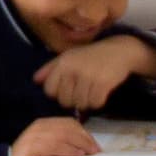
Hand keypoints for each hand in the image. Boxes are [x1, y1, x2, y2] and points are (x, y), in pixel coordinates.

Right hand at [12, 116, 101, 155]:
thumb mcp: (47, 148)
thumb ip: (60, 144)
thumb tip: (84, 147)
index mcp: (44, 124)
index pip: (68, 123)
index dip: (83, 133)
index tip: (94, 145)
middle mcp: (39, 126)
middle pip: (67, 128)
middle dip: (84, 138)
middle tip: (95, 150)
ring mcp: (34, 136)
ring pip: (62, 135)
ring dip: (79, 144)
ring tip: (89, 153)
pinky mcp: (31, 147)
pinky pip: (54, 146)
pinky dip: (68, 150)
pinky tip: (77, 154)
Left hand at [34, 33, 155, 111]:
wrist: (119, 50)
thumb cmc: (91, 55)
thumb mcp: (69, 57)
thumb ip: (51, 68)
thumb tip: (35, 80)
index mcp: (63, 62)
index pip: (49, 90)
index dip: (58, 93)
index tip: (67, 88)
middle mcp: (73, 69)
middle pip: (64, 101)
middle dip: (73, 99)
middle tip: (82, 90)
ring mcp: (88, 76)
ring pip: (80, 104)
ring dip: (87, 101)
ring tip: (92, 90)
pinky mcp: (103, 83)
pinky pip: (95, 104)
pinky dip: (99, 101)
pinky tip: (101, 92)